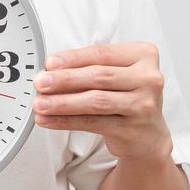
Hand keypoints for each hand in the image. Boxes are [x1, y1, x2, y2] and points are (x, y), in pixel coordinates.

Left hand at [31, 42, 171, 162]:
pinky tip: (48, 120)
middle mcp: (149, 78)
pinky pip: (93, 123)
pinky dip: (66, 121)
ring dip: (62, 102)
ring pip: (96, 101)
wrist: (148, 136)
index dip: (73, 58)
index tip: (50, 63)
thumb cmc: (127, 96)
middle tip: (40, 83)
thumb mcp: (117, 74)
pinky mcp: (132, 129)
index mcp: (144, 55)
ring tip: (40, 103)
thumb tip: (51, 69)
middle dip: (65, 80)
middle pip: (99, 76)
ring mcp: (143, 105)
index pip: (102, 53)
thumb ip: (91, 67)